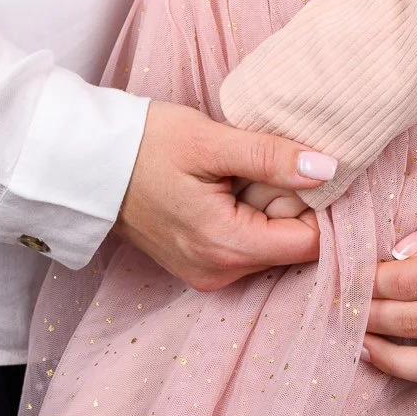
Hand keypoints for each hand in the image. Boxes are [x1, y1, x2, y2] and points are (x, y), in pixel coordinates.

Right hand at [118, 102, 330, 288]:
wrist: (88, 161)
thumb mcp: (211, 141)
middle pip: (291, 245)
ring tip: (242, 171)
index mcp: (226, 248)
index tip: (309, 167)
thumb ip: (271, 157)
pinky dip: (248, 215)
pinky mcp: (197, 263)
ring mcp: (206, 273)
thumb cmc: (145, 145)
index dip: (320, 204)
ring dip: (269, 208)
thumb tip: (328, 169)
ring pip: (269, 244)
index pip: (309, 243)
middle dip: (292, 203)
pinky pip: (245, 244)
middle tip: (267, 161)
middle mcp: (219, 273)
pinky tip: (228, 185)